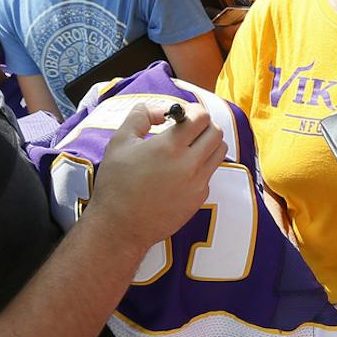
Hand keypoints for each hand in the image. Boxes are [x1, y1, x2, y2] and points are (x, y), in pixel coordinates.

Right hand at [85, 102, 226, 248]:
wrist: (121, 226)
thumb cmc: (116, 184)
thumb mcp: (119, 142)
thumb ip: (141, 116)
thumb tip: (160, 110)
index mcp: (169, 146)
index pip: (201, 117)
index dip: (193, 111)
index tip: (182, 115)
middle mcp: (189, 164)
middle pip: (216, 132)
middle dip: (204, 125)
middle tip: (188, 129)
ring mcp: (198, 183)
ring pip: (219, 152)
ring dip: (207, 144)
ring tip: (188, 147)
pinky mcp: (199, 198)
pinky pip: (210, 174)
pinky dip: (201, 166)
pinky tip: (181, 171)